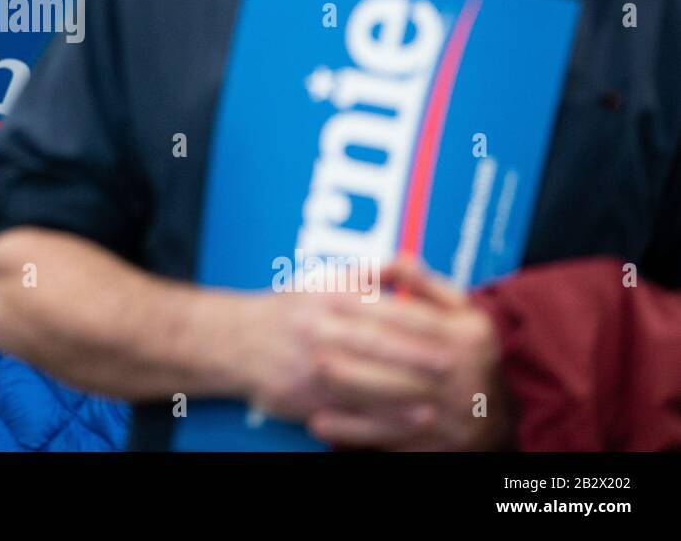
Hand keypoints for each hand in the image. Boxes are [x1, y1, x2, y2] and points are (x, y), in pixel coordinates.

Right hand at [241, 286, 442, 422]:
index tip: (446, 330)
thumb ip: (364, 274)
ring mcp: (312, 366)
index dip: (417, 322)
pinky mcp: (307, 398)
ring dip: (405, 390)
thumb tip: (405, 265)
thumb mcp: (318, 281)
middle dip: (417, 356)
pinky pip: (353, 411)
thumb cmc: (284, 310)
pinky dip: (385, 418)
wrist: (232, 341)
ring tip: (439, 395)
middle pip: (376, 344)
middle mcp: (319, 330)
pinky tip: (411, 418)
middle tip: (452, 363)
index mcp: (326, 298)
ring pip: (366, 381)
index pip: (380, 308)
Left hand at [305, 257, 510, 450]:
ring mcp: (447, 415)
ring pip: (389, 399)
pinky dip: (351, 431)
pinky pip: (385, 438)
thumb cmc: (466, 352)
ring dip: (348, 385)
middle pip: (398, 356)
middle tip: (311, 332)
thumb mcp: (461, 312)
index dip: (368, 303)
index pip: (411, 316)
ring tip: (313, 368)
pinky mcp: (432, 446)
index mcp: (467, 336)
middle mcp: (461, 375)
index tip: (331, 293)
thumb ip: (425, 285)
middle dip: (351, 343)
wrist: (493, 415)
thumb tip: (389, 262)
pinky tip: (320, 421)